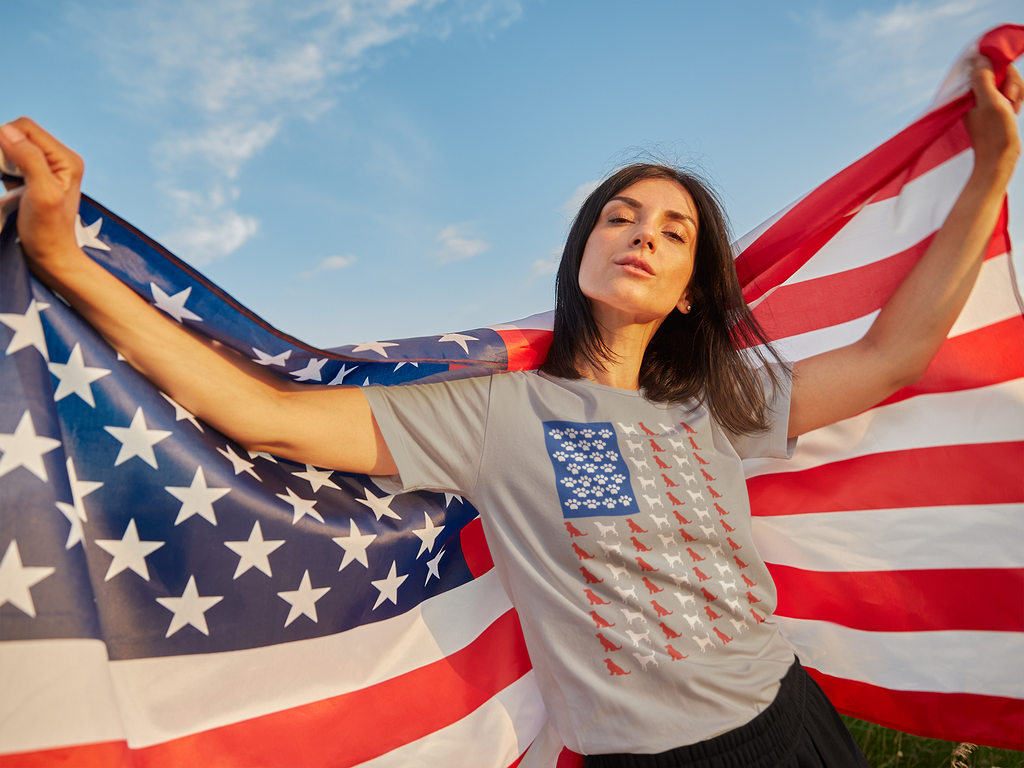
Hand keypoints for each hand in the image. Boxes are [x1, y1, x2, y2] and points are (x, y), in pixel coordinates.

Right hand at [0, 118, 83, 266]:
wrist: (50, 256)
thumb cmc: (49, 231)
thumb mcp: (42, 194)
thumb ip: (29, 159)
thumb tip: (6, 131)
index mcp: (67, 159)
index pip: (26, 128)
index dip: (6, 139)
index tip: (4, 167)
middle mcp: (58, 159)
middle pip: (17, 134)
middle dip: (2, 150)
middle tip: (8, 179)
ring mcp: (44, 168)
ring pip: (10, 146)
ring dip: (1, 160)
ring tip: (10, 185)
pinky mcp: (31, 177)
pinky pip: (9, 161)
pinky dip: (1, 168)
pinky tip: (8, 187)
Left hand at [965, 58, 1021, 181]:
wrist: (1000, 158)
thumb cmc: (994, 133)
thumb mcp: (990, 102)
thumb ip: (983, 79)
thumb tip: (979, 57)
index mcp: (967, 91)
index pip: (984, 64)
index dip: (1000, 69)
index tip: (1004, 89)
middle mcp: (974, 93)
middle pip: (1000, 70)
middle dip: (1010, 83)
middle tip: (1007, 101)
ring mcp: (986, 99)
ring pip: (1008, 80)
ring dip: (1015, 92)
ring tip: (1011, 109)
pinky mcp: (996, 105)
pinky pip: (1011, 91)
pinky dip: (1016, 99)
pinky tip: (1014, 111)